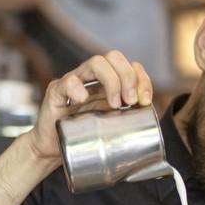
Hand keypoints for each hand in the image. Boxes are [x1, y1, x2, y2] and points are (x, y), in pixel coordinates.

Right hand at [26, 51, 152, 161]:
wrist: (53, 148)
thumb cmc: (83, 136)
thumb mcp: (111, 125)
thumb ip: (128, 117)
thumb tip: (150, 116)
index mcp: (107, 83)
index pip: (130, 66)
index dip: (142, 79)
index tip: (146, 101)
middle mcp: (91, 78)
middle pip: (114, 57)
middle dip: (129, 77)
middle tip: (131, 102)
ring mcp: (74, 82)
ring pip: (96, 63)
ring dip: (112, 81)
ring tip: (115, 105)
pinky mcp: (56, 92)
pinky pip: (68, 82)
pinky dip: (78, 89)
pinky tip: (83, 102)